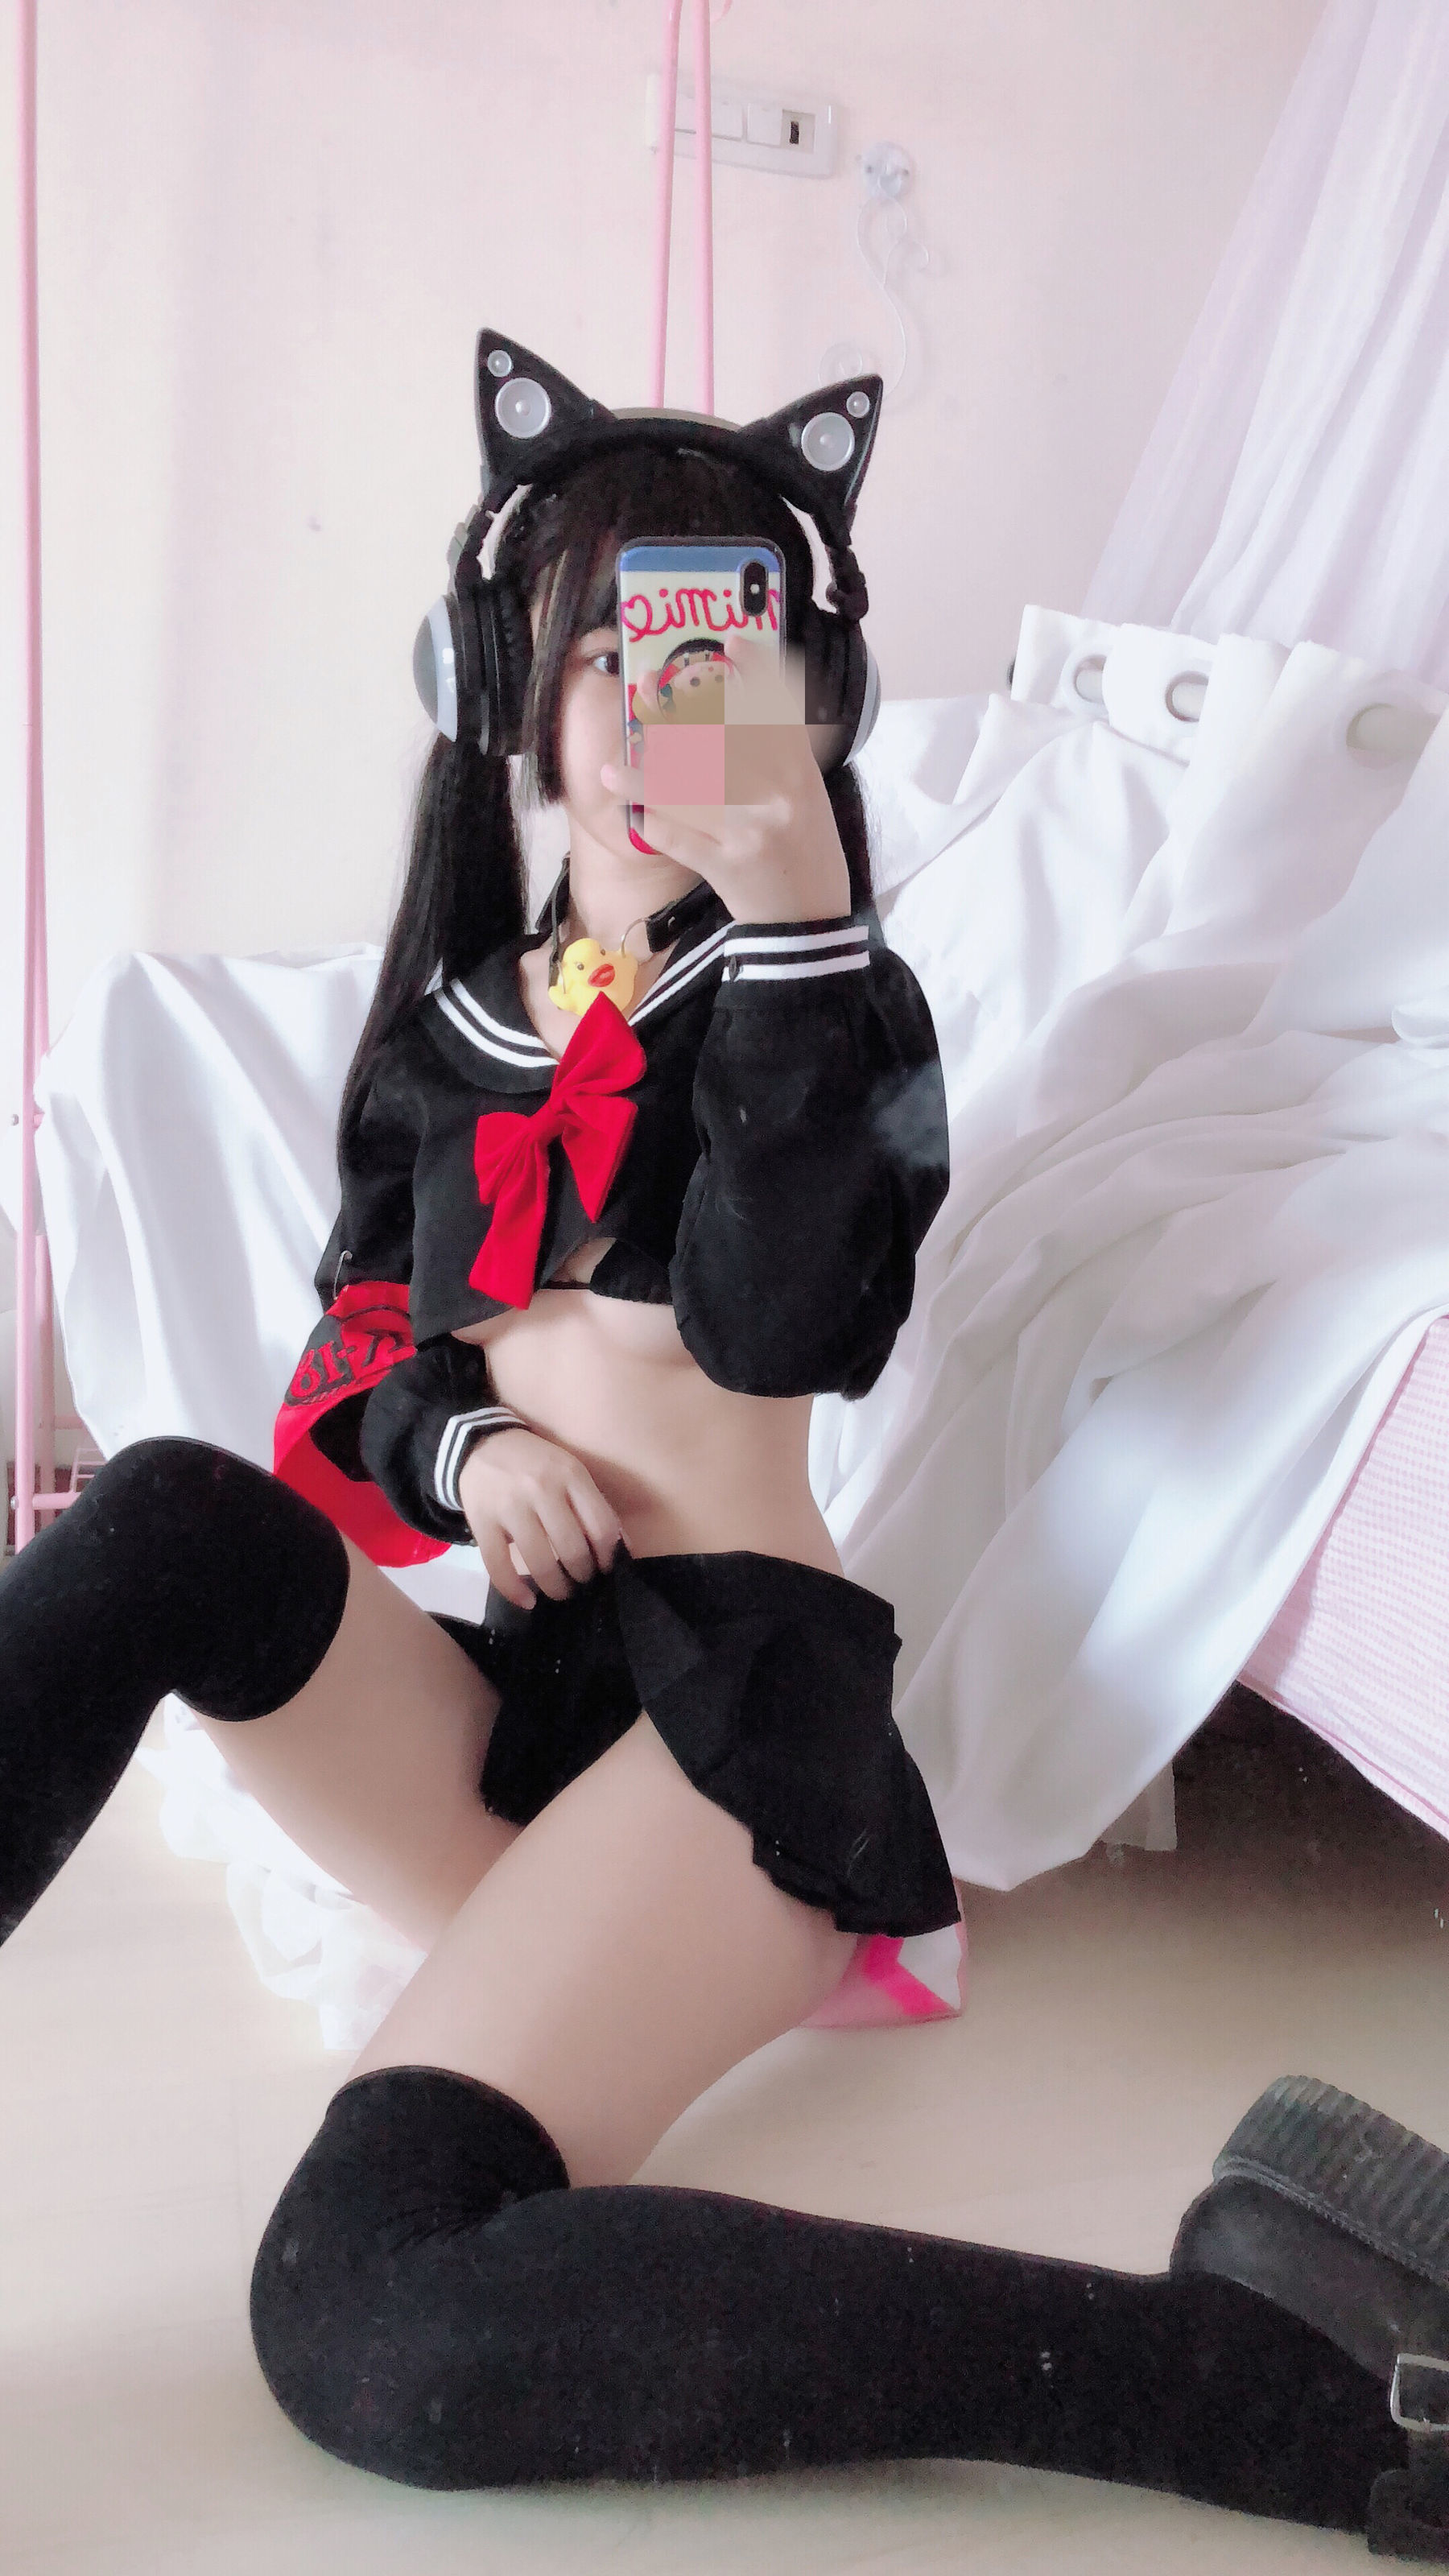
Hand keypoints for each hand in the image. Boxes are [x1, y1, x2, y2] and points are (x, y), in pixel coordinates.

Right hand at [457, 1426, 622, 1609]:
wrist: (481, 1444)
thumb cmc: (536, 1463)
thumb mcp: (570, 1471)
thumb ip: (594, 1505)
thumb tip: (624, 1548)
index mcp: (570, 1474)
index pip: (601, 1527)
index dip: (608, 1556)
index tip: (606, 1568)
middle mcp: (541, 1489)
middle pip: (573, 1549)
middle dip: (583, 1575)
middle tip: (583, 1582)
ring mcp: (510, 1507)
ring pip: (539, 1562)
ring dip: (555, 1587)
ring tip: (561, 1591)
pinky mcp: (482, 1522)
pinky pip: (499, 1566)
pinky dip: (513, 1591)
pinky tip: (527, 1602)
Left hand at [601, 636, 851, 924]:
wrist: (809, 928)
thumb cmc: (807, 861)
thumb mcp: (808, 802)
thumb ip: (783, 758)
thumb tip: (744, 708)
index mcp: (802, 778)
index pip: (777, 714)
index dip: (755, 674)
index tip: (730, 641)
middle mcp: (779, 798)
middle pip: (722, 740)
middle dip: (678, 712)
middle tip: (646, 687)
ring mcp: (750, 831)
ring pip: (690, 787)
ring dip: (645, 771)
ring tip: (612, 763)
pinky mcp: (725, 865)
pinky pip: (678, 834)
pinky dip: (651, 818)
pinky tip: (628, 801)